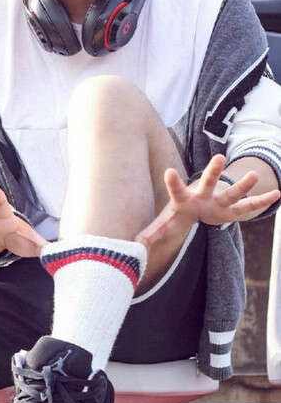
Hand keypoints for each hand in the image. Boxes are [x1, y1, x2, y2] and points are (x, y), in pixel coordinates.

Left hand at [135, 154, 279, 249]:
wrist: (196, 206)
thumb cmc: (178, 213)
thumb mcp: (164, 224)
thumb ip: (152, 233)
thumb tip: (136, 245)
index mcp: (184, 200)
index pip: (176, 190)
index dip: (173, 182)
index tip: (169, 171)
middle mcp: (203, 196)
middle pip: (208, 182)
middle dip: (213, 172)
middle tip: (218, 157)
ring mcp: (219, 201)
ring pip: (232, 192)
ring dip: (242, 185)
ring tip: (253, 175)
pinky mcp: (231, 210)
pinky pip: (248, 207)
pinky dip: (262, 201)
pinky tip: (277, 193)